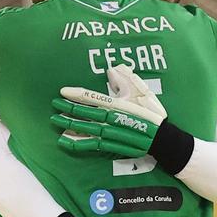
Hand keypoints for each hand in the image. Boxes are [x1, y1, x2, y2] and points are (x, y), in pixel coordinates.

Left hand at [52, 65, 166, 157]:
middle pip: (85, 113)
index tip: (62, 91)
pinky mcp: (112, 146)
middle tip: (53, 105)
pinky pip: (90, 144)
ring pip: (85, 129)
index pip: (92, 97)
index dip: (76, 94)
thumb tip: (111, 70)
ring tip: (55, 121)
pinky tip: (65, 141)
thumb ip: (126, 79)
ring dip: (69, 125)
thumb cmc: (152, 114)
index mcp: (118, 104)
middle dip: (68, 109)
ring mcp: (111, 134)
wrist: (162, 139)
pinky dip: (77, 143)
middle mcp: (112, 119)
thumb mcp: (142, 92)